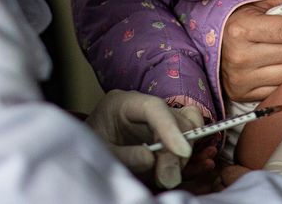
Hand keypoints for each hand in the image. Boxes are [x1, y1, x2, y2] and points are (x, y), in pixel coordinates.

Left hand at [85, 90, 202, 188]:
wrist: (89, 152)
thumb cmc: (92, 148)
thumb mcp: (100, 153)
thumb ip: (123, 156)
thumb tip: (150, 158)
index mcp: (123, 103)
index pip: (154, 108)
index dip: (170, 128)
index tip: (181, 152)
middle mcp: (145, 106)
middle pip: (175, 119)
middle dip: (175, 152)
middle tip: (167, 179)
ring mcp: (160, 116)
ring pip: (189, 125)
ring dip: (183, 154)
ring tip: (166, 177)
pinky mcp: (170, 129)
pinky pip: (192, 132)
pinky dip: (191, 151)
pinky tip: (181, 168)